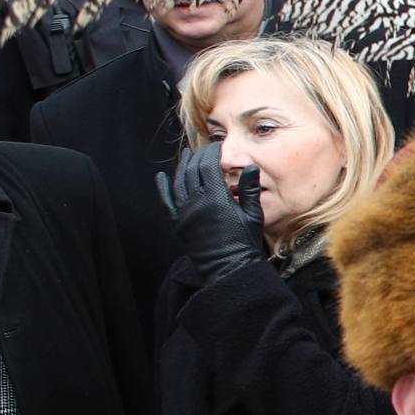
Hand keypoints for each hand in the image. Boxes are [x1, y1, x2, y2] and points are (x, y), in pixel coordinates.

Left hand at [156, 144, 264, 280]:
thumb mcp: (253, 214)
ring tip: (187, 155)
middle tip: (205, 150)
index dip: (211, 153)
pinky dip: (163, 187)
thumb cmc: (245, 242)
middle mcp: (197, 203)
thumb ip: (250, 189)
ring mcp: (185, 213)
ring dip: (182, 166)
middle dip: (198, 156)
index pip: (208, 166)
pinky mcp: (179, 223)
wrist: (229, 268)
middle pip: (192, 170)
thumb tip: (249, 166)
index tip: (216, 147)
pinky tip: (161, 176)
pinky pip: (167, 201)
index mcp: (216, 198)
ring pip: (179, 182)